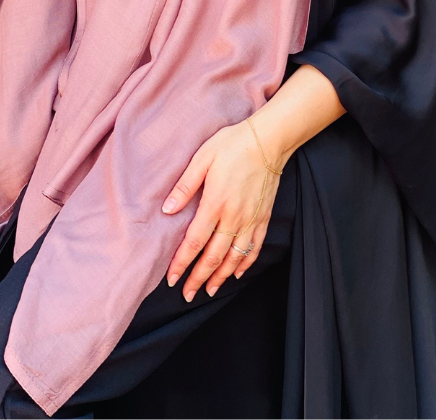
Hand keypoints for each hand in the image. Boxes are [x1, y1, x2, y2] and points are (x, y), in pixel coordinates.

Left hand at [161, 116, 284, 301]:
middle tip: (187, 295)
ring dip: (221, 277)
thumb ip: (184, 186)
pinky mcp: (264, 217)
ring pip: (234, 258)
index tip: (171, 279)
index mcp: (215, 204)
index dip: (182, 263)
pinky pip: (254, 248)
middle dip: (198, 278)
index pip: (194, 242)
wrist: (269, 140)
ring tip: (209, 290)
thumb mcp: (202, 158)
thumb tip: (167, 209)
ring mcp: (251, 220)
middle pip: (213, 257)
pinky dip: (245, 263)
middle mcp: (234, 218)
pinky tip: (237, 272)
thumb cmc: (233, 144)